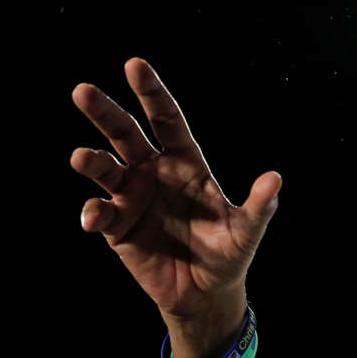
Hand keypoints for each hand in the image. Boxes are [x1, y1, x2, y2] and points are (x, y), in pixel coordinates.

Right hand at [70, 58, 281, 321]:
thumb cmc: (228, 252)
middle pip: (125, 134)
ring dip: (93, 162)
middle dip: (105, 112)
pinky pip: (101, 213)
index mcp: (185, 161)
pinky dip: (94, 214)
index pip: (166, 119)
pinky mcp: (117, 228)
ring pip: (106, 170)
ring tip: (80, 157)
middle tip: (82, 91)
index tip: (134, 65)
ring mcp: (133, 198)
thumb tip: (275, 178)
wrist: (205, 292)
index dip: (152, 92)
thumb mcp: (246, 230)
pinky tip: (94, 219)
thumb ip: (259, 206)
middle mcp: (154, 172)